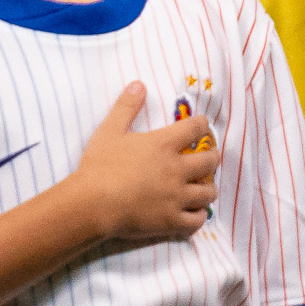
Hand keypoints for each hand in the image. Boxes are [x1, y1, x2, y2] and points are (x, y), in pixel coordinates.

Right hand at [61, 81, 216, 243]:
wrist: (91, 204)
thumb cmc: (99, 166)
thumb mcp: (109, 130)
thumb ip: (126, 107)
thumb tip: (139, 84)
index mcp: (164, 145)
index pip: (196, 128)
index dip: (202, 125)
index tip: (201, 127)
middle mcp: (177, 169)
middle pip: (210, 161)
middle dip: (212, 157)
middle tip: (208, 158)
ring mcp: (177, 197)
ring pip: (209, 192)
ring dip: (209, 188)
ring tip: (203, 187)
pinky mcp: (171, 221)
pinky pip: (198, 220)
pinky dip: (199, 216)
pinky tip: (194, 212)